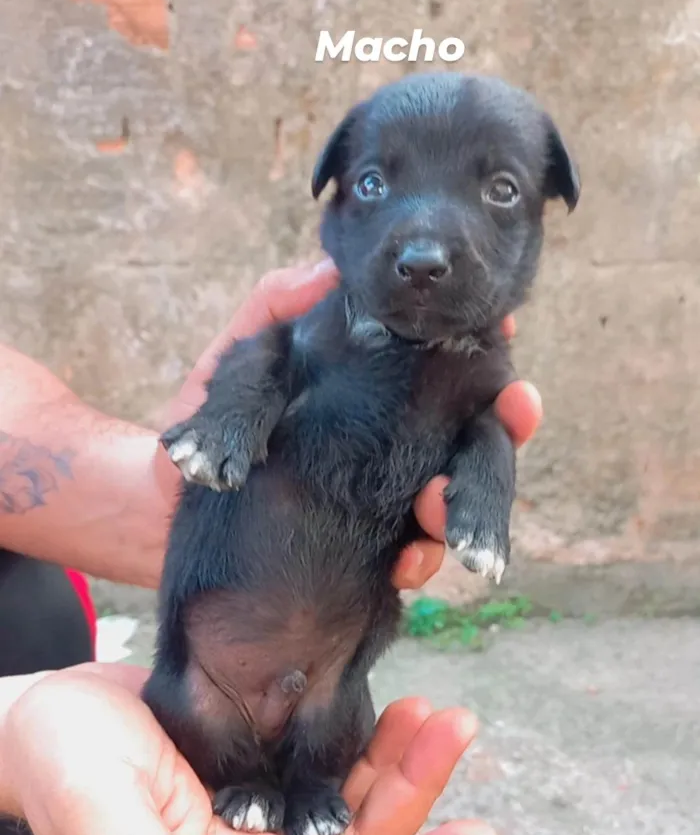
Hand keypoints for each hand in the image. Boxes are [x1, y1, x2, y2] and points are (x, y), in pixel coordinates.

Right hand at [4, 665, 495, 834]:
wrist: (45, 717)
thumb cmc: (59, 767)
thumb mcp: (97, 820)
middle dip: (418, 798)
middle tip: (454, 729)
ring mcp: (267, 814)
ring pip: (359, 809)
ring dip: (406, 768)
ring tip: (442, 716)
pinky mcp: (268, 768)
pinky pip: (336, 766)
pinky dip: (374, 742)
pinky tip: (400, 709)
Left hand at [157, 262, 540, 591]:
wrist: (164, 505)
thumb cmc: (206, 422)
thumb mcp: (240, 360)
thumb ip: (277, 309)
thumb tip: (327, 269)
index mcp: (377, 395)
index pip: (448, 372)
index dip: (486, 352)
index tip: (506, 331)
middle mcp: (396, 447)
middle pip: (476, 437)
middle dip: (507, 424)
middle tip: (519, 411)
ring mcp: (388, 503)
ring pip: (455, 502)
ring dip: (472, 505)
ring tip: (441, 506)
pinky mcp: (370, 553)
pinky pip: (412, 561)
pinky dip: (416, 562)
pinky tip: (404, 564)